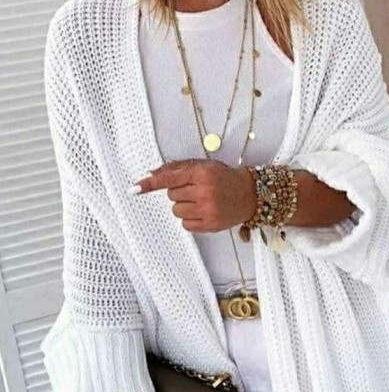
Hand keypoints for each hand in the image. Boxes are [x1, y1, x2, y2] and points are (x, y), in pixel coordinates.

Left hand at [130, 159, 256, 232]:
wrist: (249, 194)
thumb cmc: (224, 178)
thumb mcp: (203, 166)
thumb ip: (177, 168)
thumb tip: (152, 173)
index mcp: (202, 173)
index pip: (170, 178)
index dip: (150, 183)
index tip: (135, 188)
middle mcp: (205, 192)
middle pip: (171, 195)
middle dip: (179, 192)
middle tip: (196, 189)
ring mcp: (208, 210)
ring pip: (176, 210)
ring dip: (183, 206)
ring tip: (200, 201)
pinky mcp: (210, 225)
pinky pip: (185, 224)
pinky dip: (190, 218)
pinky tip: (203, 211)